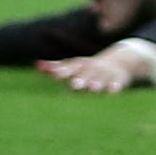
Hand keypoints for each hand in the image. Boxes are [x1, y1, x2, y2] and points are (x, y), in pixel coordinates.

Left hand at [40, 44, 154, 93]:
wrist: (118, 63)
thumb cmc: (88, 69)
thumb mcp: (73, 66)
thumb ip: (55, 67)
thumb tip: (37, 65)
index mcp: (80, 65)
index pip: (71, 67)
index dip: (64, 71)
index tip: (56, 76)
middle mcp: (93, 68)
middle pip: (86, 74)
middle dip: (81, 79)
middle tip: (74, 86)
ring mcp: (106, 73)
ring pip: (101, 78)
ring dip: (97, 83)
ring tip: (93, 89)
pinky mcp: (118, 78)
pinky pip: (117, 83)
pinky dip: (115, 86)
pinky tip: (112, 92)